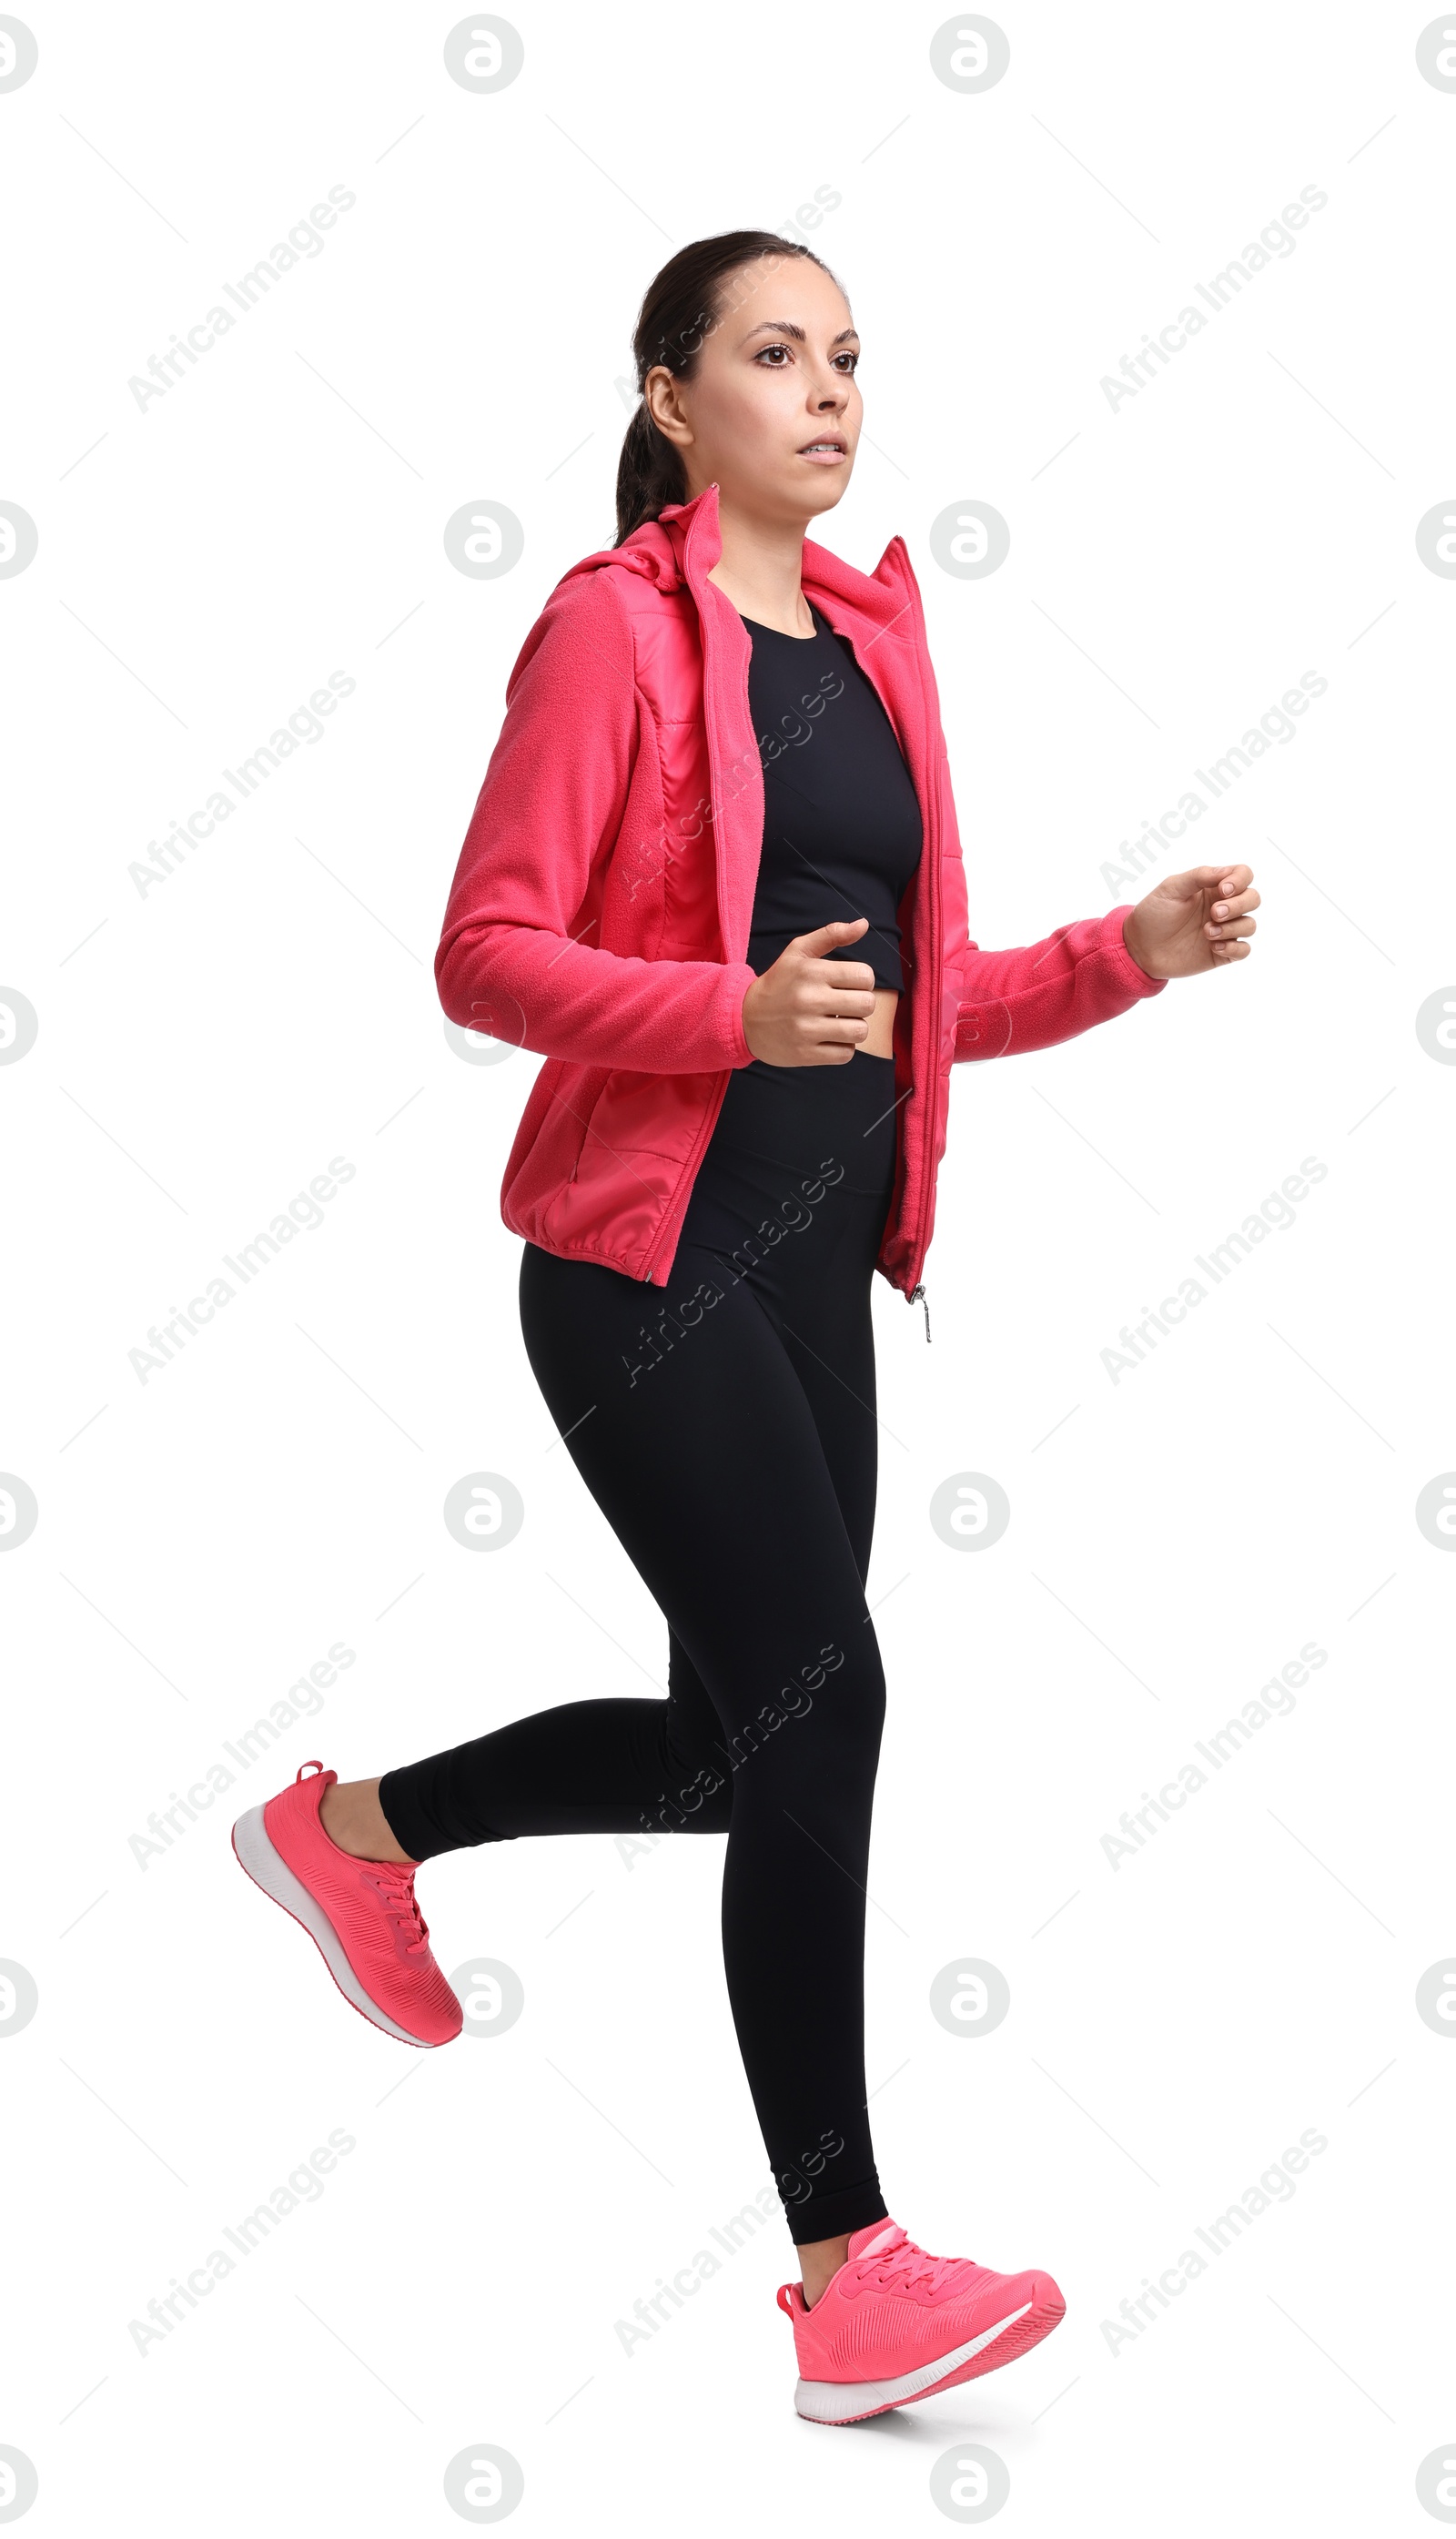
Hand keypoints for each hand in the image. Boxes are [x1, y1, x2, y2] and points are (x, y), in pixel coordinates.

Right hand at [741, 919, 876, 1065]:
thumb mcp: (798, 952)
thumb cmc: (778, 983)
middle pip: (868, 1004)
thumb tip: (863, 924)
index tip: (848, 984)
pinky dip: (842, 1047)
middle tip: (846, 1005)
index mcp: (811, 972)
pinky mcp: (805, 1054)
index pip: (865, 976)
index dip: (863, 981)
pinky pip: (846, 1054)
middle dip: (862, 1004)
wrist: (744, 1019)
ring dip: (854, 1028)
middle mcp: (809, 999)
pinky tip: (828, 1039)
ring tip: (838, 1022)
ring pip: (860, 1031)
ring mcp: (806, 1030)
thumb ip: (831, 934)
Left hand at [1122, 864, 1260, 979]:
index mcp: (1213, 887)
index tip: (1223, 890)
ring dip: (1233, 927)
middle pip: (1253, 898)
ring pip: (1250, 925)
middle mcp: (1223, 907)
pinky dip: (1235, 948)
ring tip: (1206, 932)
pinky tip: (1214, 947)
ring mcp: (1224, 930)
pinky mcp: (1222, 953)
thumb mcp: (1171, 888)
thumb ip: (1199, 876)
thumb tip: (1226, 872)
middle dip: (1238, 905)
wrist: (1139, 948)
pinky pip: (1244, 950)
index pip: (1244, 875)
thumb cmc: (1153, 914)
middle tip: (1214, 913)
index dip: (1240, 880)